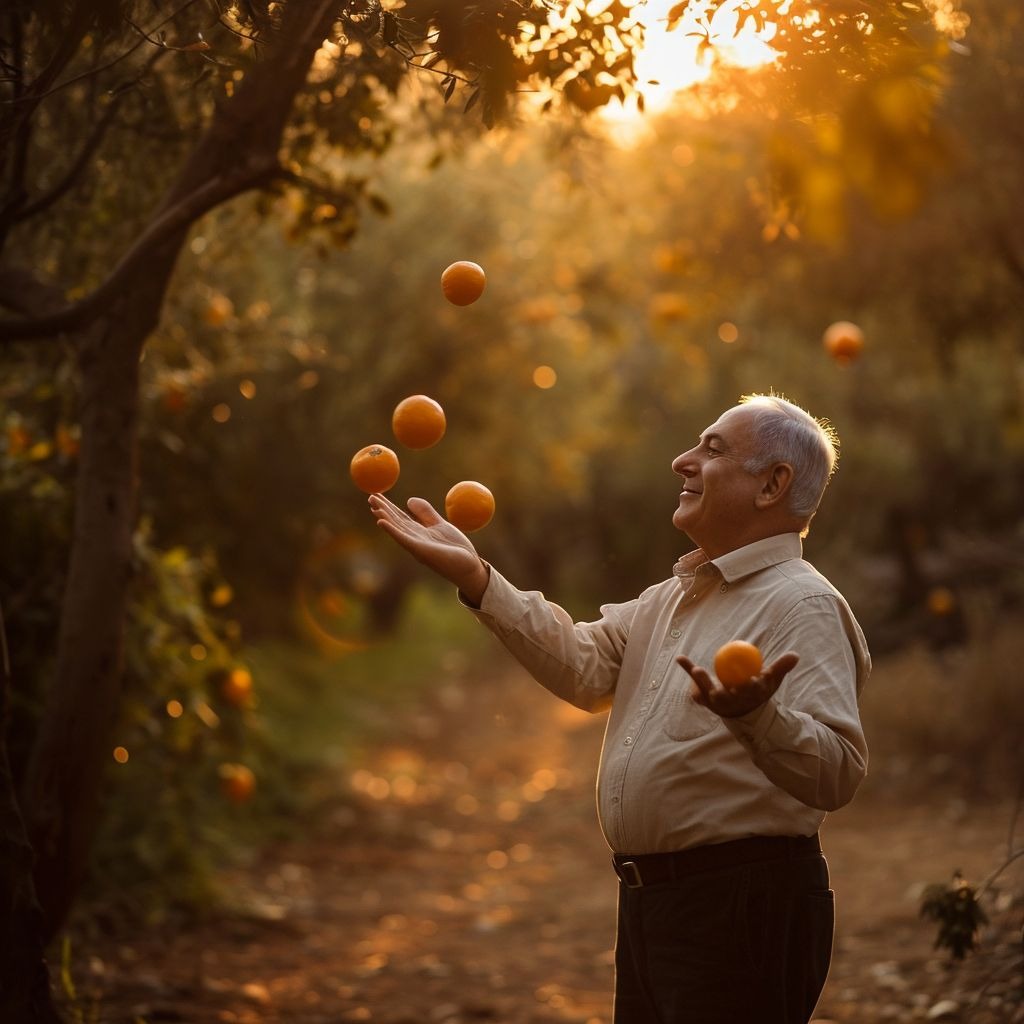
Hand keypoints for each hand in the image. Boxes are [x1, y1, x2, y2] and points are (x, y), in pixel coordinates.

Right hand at [368, 493, 489, 603]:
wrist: (470, 565)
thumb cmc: (456, 548)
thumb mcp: (440, 525)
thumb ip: (425, 513)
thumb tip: (409, 500)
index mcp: (418, 532)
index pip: (400, 517)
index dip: (388, 506)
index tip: (377, 496)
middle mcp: (413, 539)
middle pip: (395, 521)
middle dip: (382, 509)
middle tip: (370, 496)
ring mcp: (416, 545)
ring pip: (396, 528)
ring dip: (383, 516)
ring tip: (373, 505)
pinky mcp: (421, 551)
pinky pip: (403, 539)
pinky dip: (391, 530)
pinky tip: (381, 522)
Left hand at [676, 652, 799, 717]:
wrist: (743, 710)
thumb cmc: (758, 692)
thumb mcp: (771, 681)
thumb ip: (781, 667)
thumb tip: (795, 655)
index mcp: (748, 697)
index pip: (753, 690)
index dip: (755, 685)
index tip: (758, 677)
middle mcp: (730, 701)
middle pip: (726, 696)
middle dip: (724, 691)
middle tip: (724, 682)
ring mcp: (714, 702)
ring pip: (707, 692)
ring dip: (702, 681)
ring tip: (697, 669)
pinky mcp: (702, 698)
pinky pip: (694, 684)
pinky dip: (688, 670)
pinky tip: (681, 658)